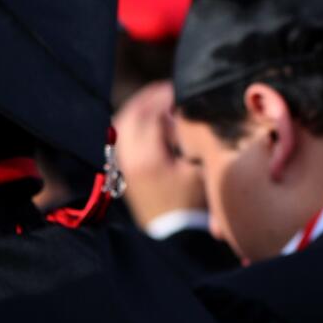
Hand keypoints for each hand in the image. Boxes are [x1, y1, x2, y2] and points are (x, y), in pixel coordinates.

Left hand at [113, 81, 207, 226]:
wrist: (176, 235)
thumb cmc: (195, 205)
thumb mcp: (201, 171)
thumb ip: (191, 139)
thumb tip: (186, 113)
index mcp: (149, 157)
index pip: (152, 113)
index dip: (167, 96)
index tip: (183, 87)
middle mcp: (129, 158)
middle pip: (131, 114)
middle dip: (150, 97)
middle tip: (170, 88)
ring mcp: (122, 165)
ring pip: (121, 124)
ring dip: (139, 108)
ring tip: (158, 101)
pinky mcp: (123, 171)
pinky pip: (120, 137)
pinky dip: (132, 123)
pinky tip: (148, 121)